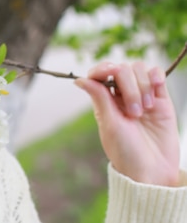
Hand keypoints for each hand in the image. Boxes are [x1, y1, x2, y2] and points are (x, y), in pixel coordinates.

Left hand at [75, 62, 179, 186]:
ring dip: (142, 85)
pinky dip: (156, 75)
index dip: (103, 68)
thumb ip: (100, 99)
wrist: (153, 171)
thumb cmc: (127, 152)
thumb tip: (79, 79)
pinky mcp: (161, 99)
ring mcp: (142, 96)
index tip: (109, 72)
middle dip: (129, 87)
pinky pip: (157, 76)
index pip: (100, 74)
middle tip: (134, 113)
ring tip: (146, 109)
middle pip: (122, 69)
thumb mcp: (110, 125)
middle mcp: (121, 96)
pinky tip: (156, 85)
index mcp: (104, 101)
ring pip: (139, 70)